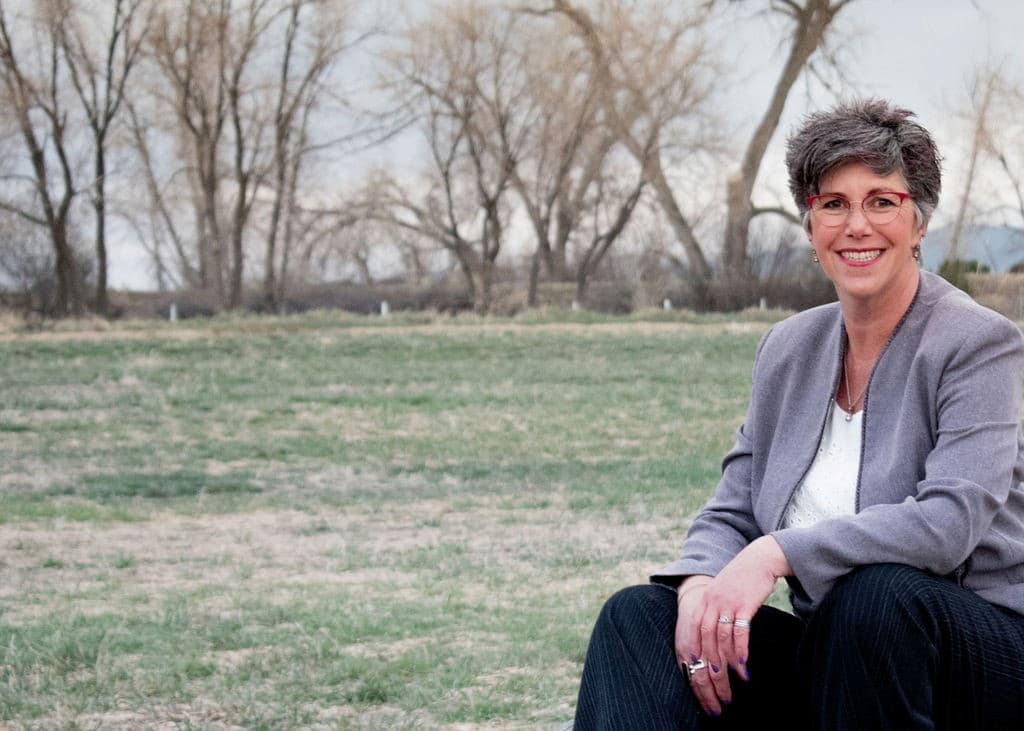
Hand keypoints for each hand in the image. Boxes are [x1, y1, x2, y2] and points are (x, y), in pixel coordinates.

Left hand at [676, 536, 789, 714]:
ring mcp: (725, 603)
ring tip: (733, 685)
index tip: (697, 682)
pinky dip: (740, 652)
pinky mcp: (742, 604)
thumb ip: (712, 616)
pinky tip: (744, 668)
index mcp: (700, 603)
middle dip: (709, 671)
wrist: (759, 559)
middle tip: (717, 693)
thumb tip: (710, 646)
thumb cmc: (740, 583)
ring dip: (726, 666)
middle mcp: (709, 604)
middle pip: (704, 644)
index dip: (693, 662)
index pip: (691, 638)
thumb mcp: (719, 596)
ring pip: (720, 641)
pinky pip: (739, 633)